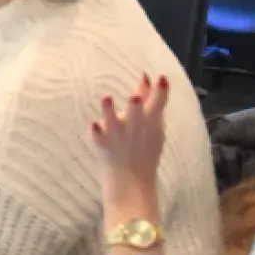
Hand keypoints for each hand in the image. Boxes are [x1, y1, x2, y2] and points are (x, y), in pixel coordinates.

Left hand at [91, 75, 168, 202]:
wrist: (132, 176)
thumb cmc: (144, 144)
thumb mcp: (153, 125)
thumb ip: (151, 101)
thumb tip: (146, 78)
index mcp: (150, 122)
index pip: (158, 105)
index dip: (161, 92)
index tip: (161, 78)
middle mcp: (134, 128)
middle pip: (136, 114)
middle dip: (136, 106)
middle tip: (134, 97)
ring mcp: (117, 136)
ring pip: (113, 122)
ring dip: (110, 111)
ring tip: (107, 98)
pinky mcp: (102, 144)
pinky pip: (98, 138)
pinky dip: (96, 132)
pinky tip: (93, 125)